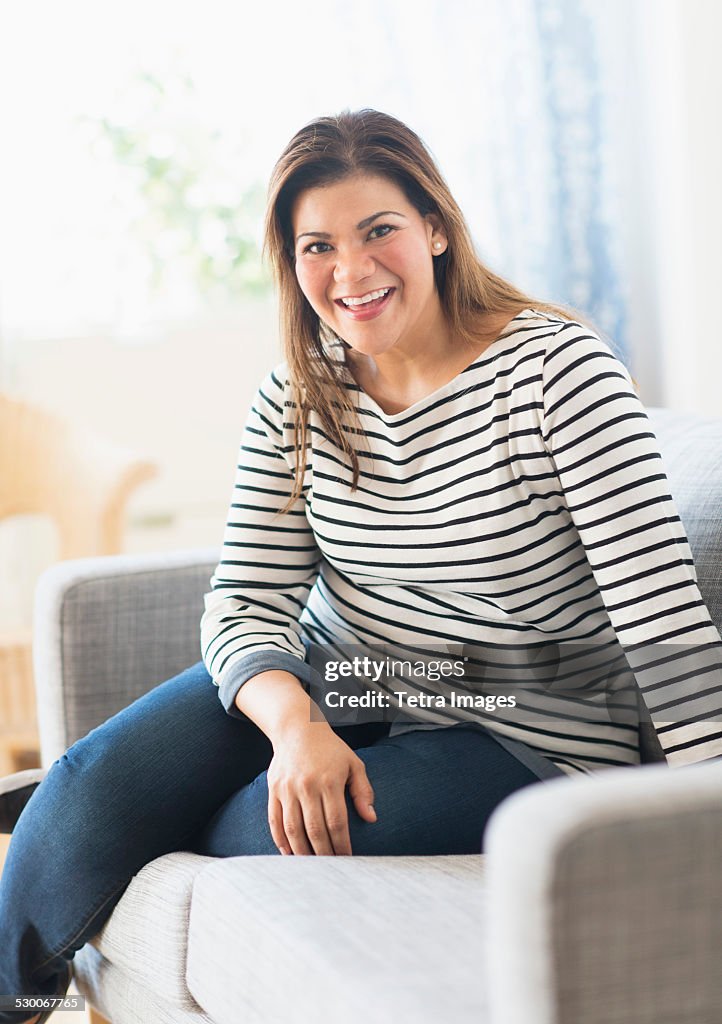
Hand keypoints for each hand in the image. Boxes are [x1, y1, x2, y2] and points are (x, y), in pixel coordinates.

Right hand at [266, 723, 376, 855]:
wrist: (297, 729)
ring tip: (311, 866)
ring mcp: (288, 789)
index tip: (347, 858)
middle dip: (324, 853)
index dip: (342, 844)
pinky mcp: (274, 790)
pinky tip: (289, 853)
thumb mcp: (353, 764)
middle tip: (330, 868)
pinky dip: (280, 840)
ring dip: (302, 852)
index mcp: (329, 781)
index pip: (336, 822)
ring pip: (293, 829)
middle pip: (315, 830)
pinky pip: (275, 820)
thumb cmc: (330, 749)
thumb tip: (371, 818)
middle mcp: (307, 786)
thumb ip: (363, 791)